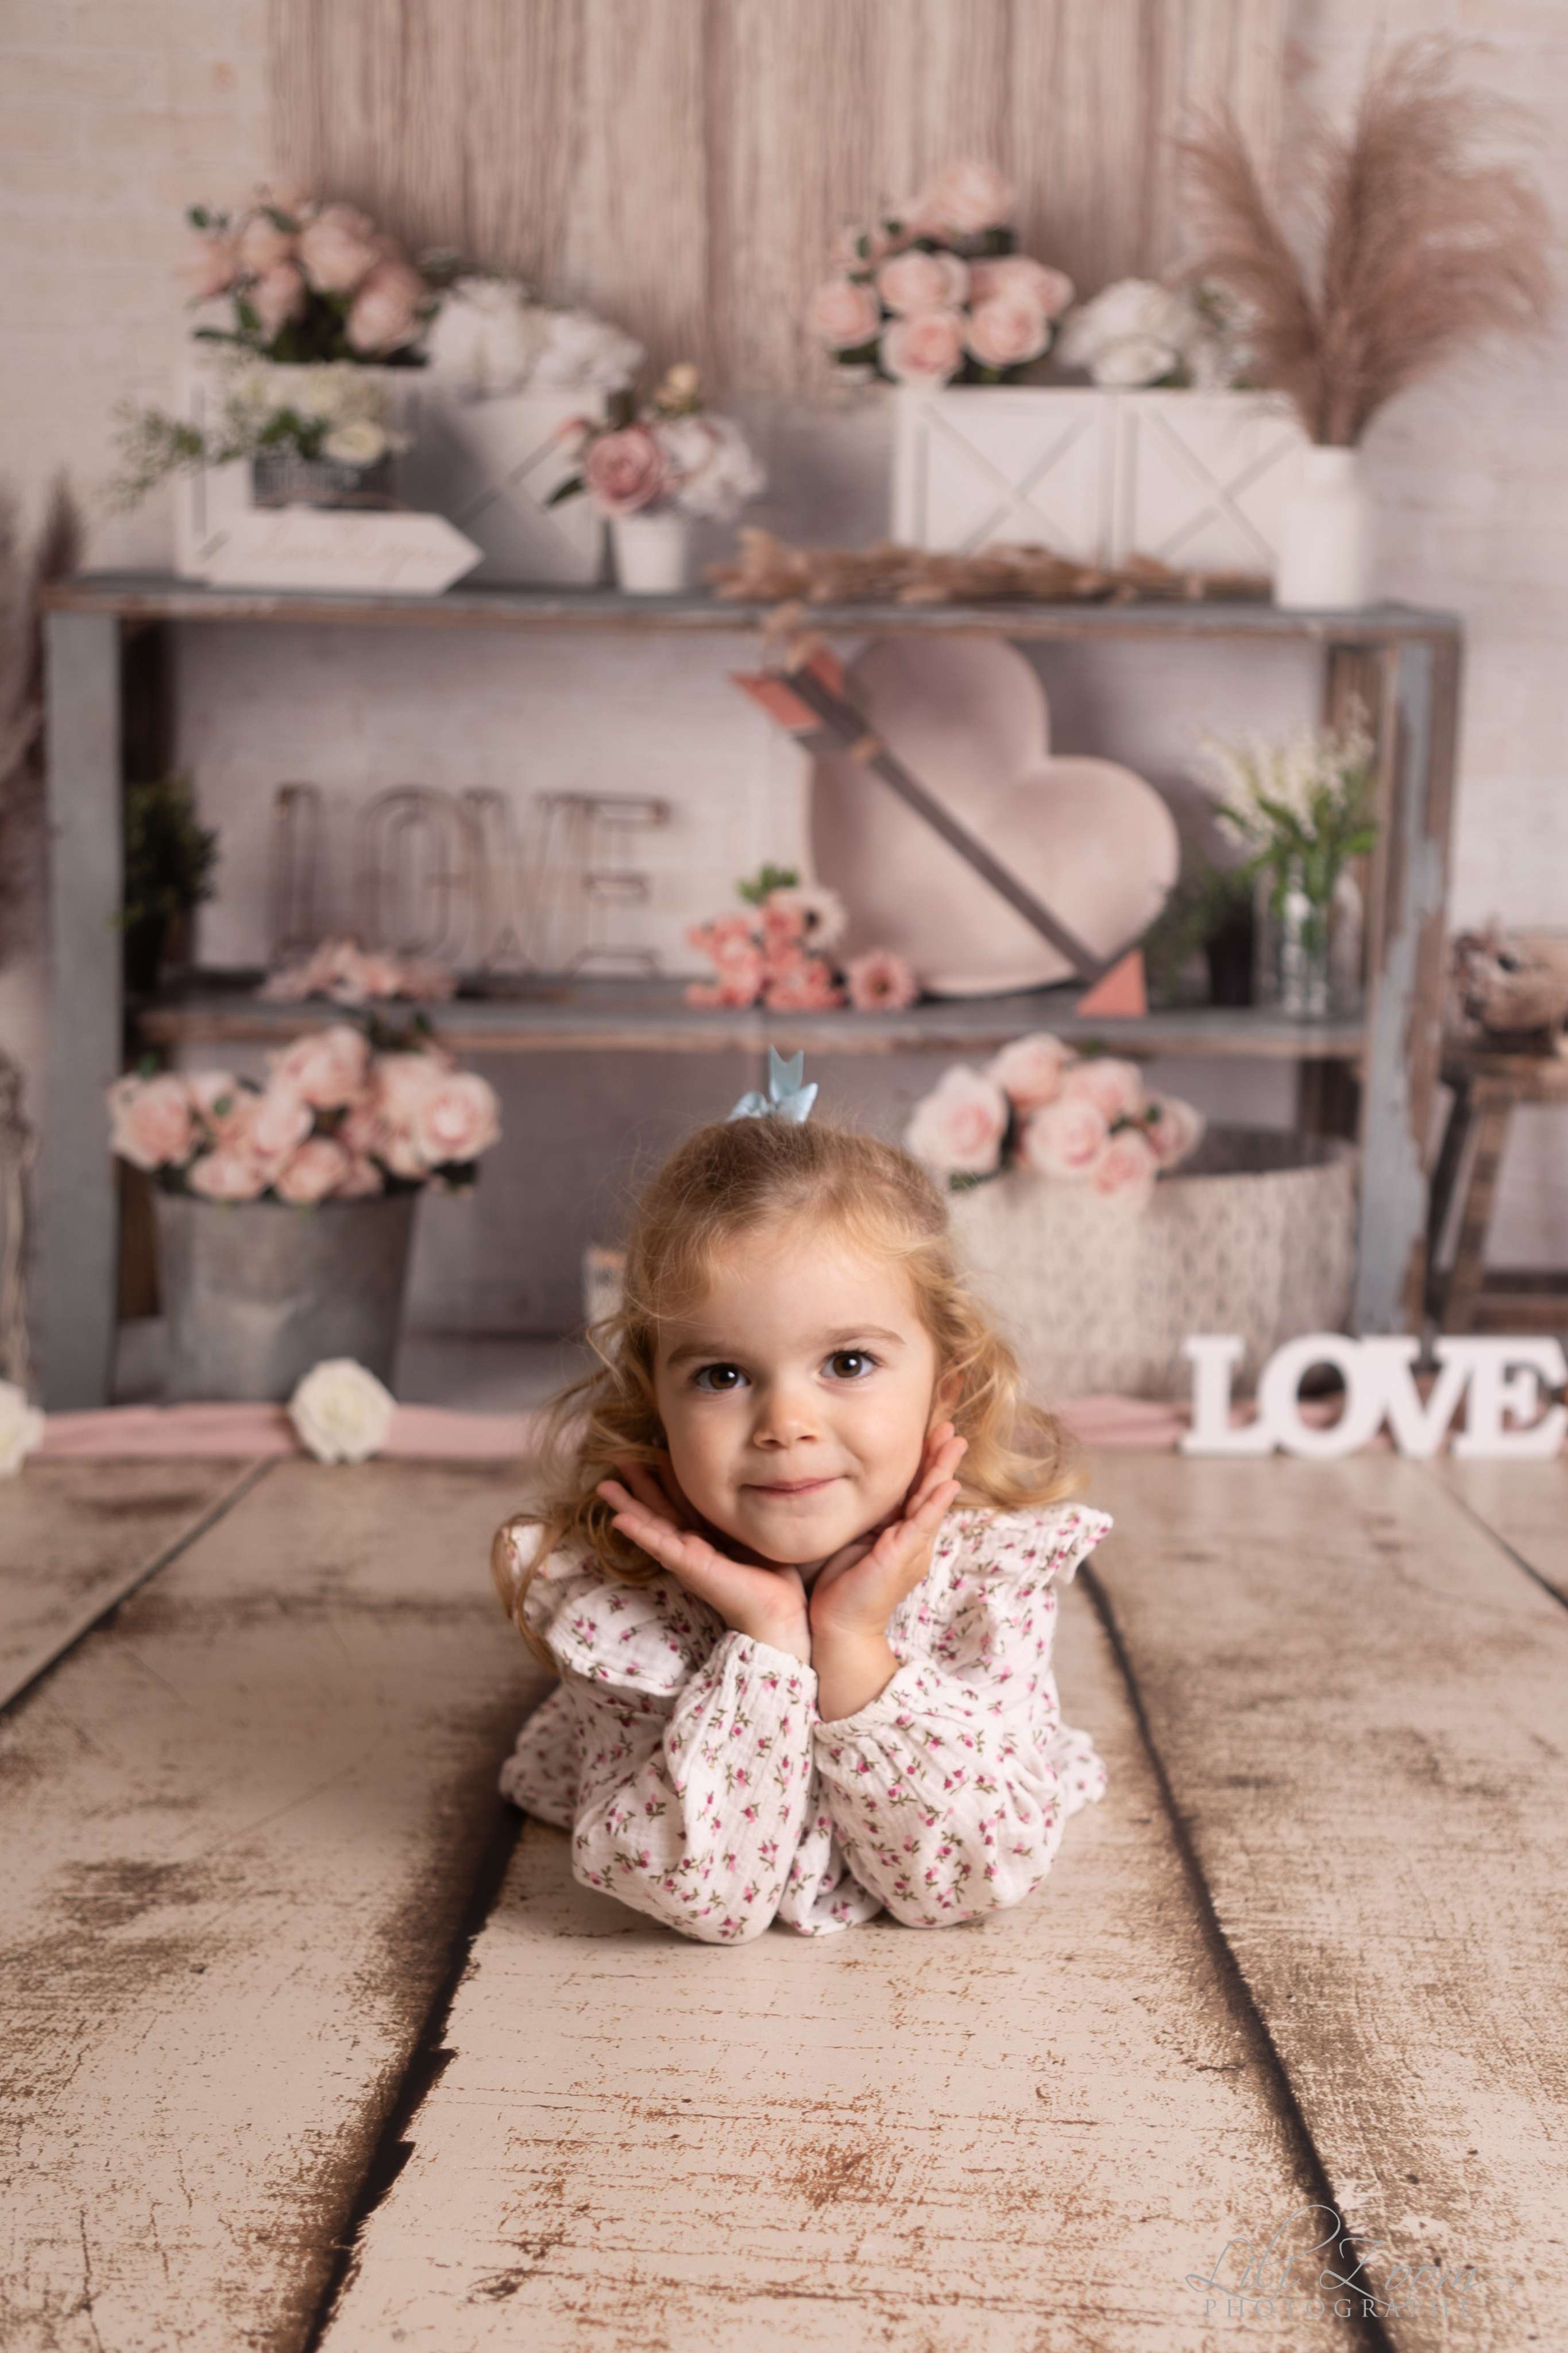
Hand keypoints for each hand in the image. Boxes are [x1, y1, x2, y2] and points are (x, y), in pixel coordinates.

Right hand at [596, 1457, 812, 1664]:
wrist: (778, 1611)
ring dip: (627, 1506)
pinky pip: (660, 1545)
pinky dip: (639, 1532)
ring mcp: (687, 1556)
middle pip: (659, 1510)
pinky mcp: (690, 1566)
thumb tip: (749, 1485)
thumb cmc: (771, 1575)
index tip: (655, 1453)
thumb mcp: (751, 1533)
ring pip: (651, 1525)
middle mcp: (692, 1546)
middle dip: (639, 1487)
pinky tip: (619, 1520)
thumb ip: (739, 1516)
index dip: (667, 1479)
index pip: (682, 1502)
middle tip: (619, 1461)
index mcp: (706, 1538)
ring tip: (605, 1486)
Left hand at [808, 1421, 966, 1644]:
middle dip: (940, 1458)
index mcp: (899, 1535)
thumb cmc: (841, 1587)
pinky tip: (947, 1484)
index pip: (915, 1492)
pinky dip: (935, 1503)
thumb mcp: (854, 1542)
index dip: (924, 1463)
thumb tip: (850, 1494)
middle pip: (929, 1491)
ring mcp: (910, 1548)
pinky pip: (922, 1524)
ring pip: (931, 1501)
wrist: (839, 1626)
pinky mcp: (901, 1556)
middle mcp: (911, 1540)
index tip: (930, 1435)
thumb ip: (863, 1522)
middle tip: (951, 1429)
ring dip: (943, 1470)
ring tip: (954, 1443)